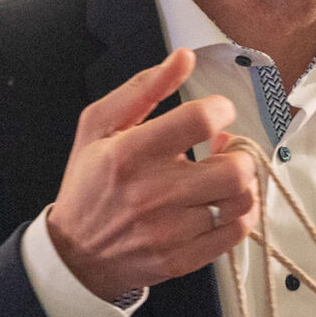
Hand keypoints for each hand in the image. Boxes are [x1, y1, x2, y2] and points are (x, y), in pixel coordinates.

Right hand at [46, 50, 258, 298]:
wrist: (74, 253)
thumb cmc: (89, 183)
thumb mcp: (99, 126)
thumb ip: (144, 88)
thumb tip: (184, 58)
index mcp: (130, 153)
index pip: (200, 121)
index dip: (221, 110)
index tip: (216, 114)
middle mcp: (151, 193)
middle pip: (233, 169)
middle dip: (239, 154)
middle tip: (226, 150)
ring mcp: (168, 231)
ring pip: (240, 201)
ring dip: (242, 185)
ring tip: (224, 177)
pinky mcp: (181, 259)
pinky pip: (236, 234)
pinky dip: (240, 215)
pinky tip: (223, 204)